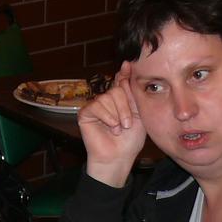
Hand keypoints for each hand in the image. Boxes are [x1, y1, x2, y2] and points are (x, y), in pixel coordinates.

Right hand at [77, 61, 147, 186]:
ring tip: (119, 129)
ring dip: (117, 115)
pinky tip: (110, 127)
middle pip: (116, 89)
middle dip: (125, 107)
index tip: (129, 64)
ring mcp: (95, 106)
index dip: (124, 74)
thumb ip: (131, 90)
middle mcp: (106, 100)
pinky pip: (96, 105)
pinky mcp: (84, 113)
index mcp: (120, 99)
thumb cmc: (130, 139)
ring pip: (107, 97)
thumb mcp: (137, 111)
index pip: (120, 80)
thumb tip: (125, 64)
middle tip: (127, 124)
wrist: (119, 157)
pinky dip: (107, 117)